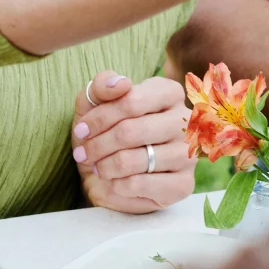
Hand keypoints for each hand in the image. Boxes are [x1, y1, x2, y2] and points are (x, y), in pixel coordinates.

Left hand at [72, 72, 195, 213]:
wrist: (109, 174)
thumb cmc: (105, 132)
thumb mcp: (95, 103)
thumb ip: (103, 85)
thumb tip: (121, 83)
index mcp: (169, 93)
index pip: (132, 101)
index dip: (100, 117)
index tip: (81, 130)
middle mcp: (184, 121)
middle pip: (131, 131)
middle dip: (98, 145)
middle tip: (82, 153)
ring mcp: (186, 153)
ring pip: (136, 160)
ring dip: (106, 166)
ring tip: (97, 167)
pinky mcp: (183, 184)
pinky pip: (142, 185)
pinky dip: (118, 185)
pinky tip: (114, 182)